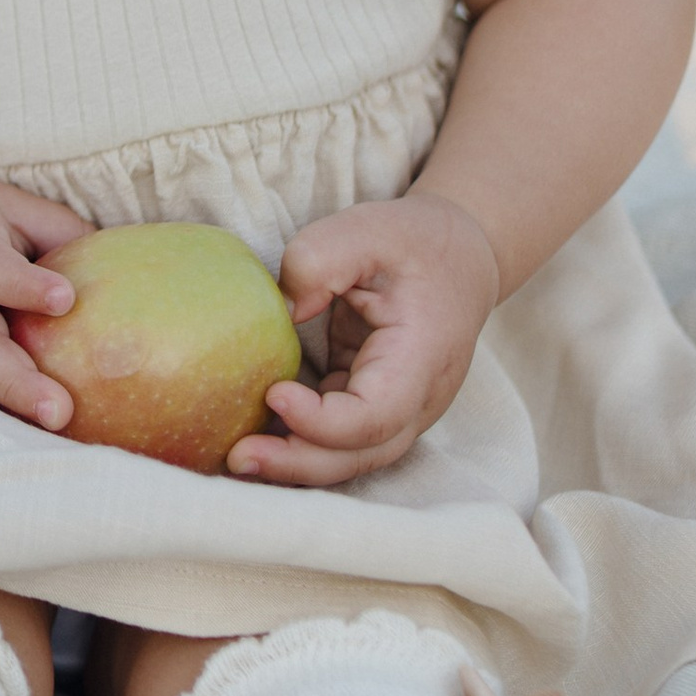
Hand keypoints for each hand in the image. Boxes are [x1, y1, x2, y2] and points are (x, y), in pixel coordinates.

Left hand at [229, 192, 500, 485]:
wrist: (460, 259)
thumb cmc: (412, 244)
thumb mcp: (367, 230)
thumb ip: (320, 259)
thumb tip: (283, 309)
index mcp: (421, 356)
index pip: (377, 415)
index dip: (323, 421)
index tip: (274, 393)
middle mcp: (418, 399)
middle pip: (361, 454)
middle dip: (297, 463)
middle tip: (237, 456)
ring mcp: (400, 412)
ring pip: (350, 460)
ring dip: (293, 465)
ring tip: (235, 458)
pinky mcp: (373, 410)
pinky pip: (338, 444)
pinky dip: (298, 448)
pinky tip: (254, 441)